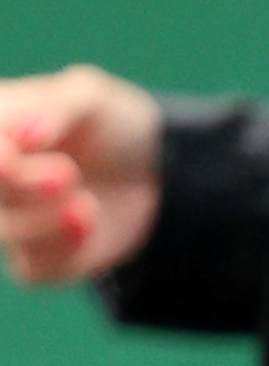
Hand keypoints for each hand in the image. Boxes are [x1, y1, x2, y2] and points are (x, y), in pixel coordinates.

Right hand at [0, 65, 160, 286]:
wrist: (156, 171)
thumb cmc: (112, 123)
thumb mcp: (92, 97)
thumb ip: (56, 107)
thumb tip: (22, 132)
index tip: (12, 155)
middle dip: (22, 183)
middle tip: (67, 174)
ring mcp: (11, 218)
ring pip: (5, 229)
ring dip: (43, 221)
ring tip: (87, 203)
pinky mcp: (37, 257)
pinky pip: (33, 267)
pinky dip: (62, 249)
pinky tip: (88, 224)